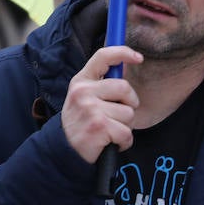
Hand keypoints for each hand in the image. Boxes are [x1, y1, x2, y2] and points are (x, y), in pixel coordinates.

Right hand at [60, 45, 143, 164]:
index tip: (138, 57)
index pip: (102, 57)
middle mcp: (83, 92)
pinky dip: (124, 141)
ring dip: (125, 126)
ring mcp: (90, 109)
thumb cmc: (81, 123)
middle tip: (119, 115)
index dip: (123, 53)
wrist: (65, 151)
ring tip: (110, 131)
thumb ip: (100, 84)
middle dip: (130, 104)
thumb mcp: (83, 98)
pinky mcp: (99, 126)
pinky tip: (111, 142)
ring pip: (129, 113)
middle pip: (125, 88)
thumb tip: (124, 66)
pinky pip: (127, 132)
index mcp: (81, 81)